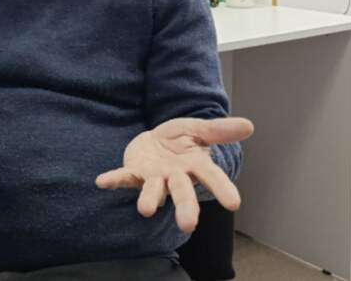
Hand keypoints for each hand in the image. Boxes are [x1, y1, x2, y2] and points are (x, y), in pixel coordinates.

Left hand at [95, 117, 254, 232]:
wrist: (155, 140)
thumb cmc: (180, 139)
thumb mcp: (198, 129)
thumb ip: (220, 130)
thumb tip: (249, 125)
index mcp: (195, 165)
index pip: (212, 176)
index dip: (222, 189)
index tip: (234, 203)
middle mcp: (175, 176)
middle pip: (182, 193)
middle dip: (185, 208)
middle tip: (187, 225)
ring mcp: (154, 177)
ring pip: (153, 191)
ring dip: (149, 200)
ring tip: (146, 210)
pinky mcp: (134, 173)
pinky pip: (123, 177)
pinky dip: (113, 180)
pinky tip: (101, 182)